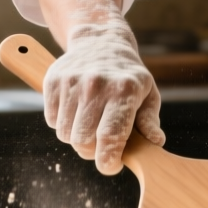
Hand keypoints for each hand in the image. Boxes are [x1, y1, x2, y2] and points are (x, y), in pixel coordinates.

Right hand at [43, 15, 163, 174]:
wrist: (100, 41)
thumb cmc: (128, 75)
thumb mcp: (148, 93)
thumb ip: (149, 120)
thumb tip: (156, 142)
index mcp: (124, 90)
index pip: (111, 136)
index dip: (108, 160)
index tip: (111, 166)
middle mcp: (96, 85)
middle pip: (83, 141)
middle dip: (92, 151)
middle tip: (101, 146)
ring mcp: (72, 82)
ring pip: (65, 134)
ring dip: (77, 138)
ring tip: (90, 125)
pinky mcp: (53, 81)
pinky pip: (52, 121)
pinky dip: (62, 124)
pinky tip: (76, 112)